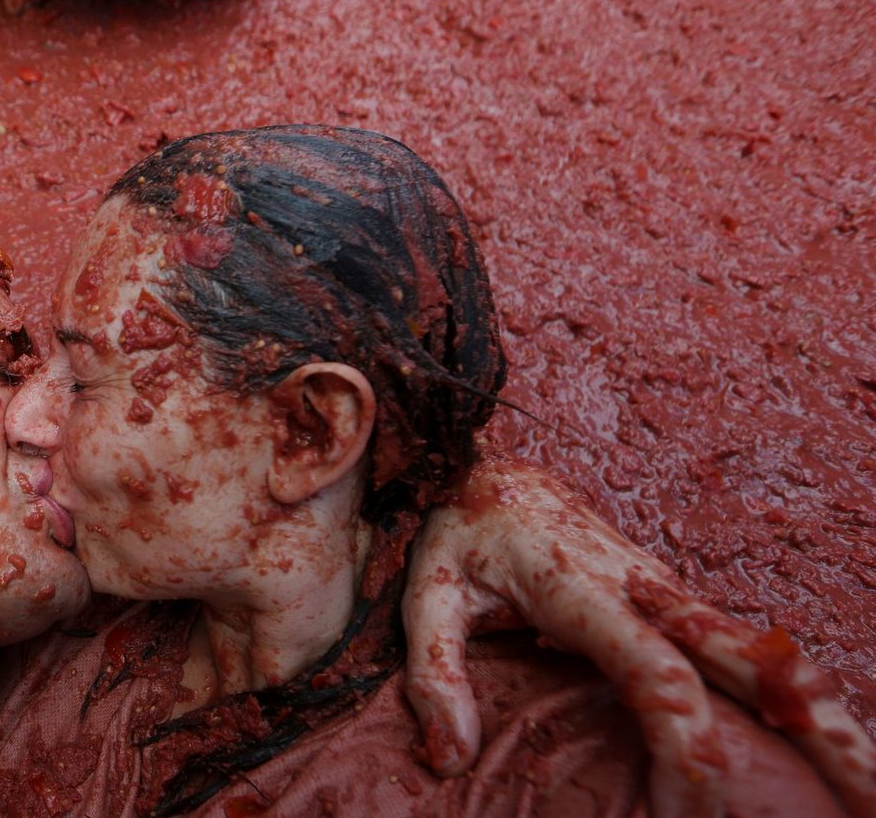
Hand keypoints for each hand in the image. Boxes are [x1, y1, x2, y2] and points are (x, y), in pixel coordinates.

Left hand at [401, 455, 875, 817]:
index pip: (656, 671)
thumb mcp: (425, 591)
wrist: (497, 472)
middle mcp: (646, 591)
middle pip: (748, 665)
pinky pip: (750, 659)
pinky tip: (831, 754)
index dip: (684, 740)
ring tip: (871, 794)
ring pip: (768, 660)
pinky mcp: (681, 608)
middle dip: (809, 734)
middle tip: (855, 807)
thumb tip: (450, 755)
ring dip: (826, 723)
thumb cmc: (462, 532)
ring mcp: (672, 598)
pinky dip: (800, 705)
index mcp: (583, 589)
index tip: (690, 805)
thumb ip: (434, 673)